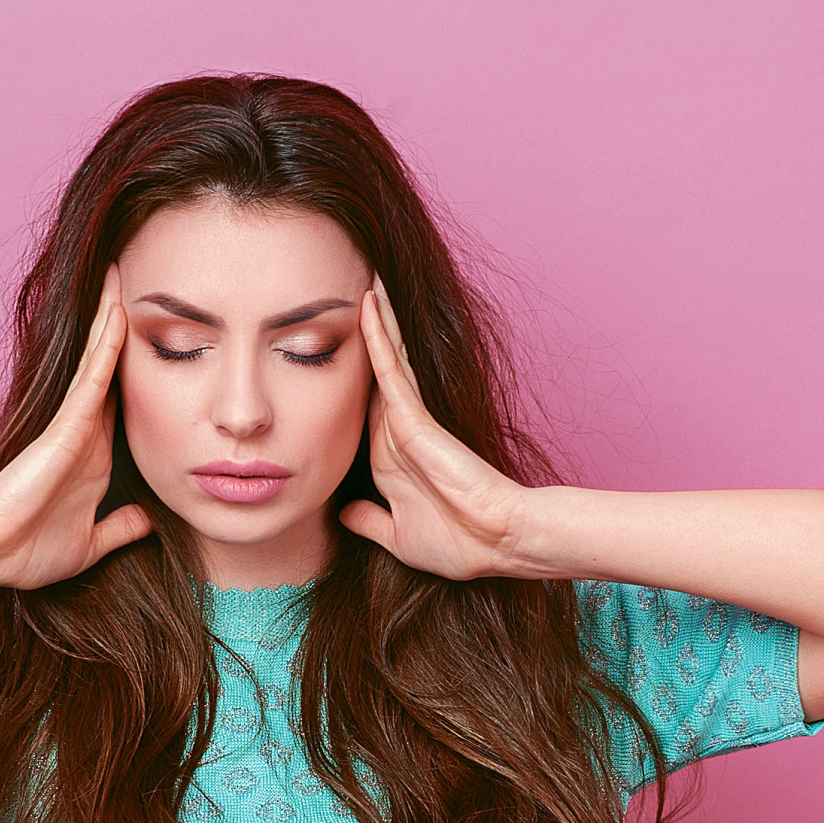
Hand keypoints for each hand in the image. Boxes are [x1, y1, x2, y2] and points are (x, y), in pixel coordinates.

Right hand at [0, 263, 154, 589]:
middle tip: (137, 283)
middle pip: (109, 370)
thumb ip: (121, 529)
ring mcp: (73, 427)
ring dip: (111, 320)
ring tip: (122, 276)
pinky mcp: (64, 428)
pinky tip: (118, 315)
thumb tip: (149, 520)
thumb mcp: (92, 542)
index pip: (122, 404)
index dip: (139, 372)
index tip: (157, 341)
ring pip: (99, 363)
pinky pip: (92, 380)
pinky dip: (106, 348)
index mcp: (94, 458)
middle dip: (120, 329)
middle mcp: (85, 434)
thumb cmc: (30, 552)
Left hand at [337, 275, 538, 579]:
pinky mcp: (416, 418)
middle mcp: (399, 432)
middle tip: (344, 293)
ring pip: (383, 361)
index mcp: (392, 459)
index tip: (327, 352)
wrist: (495, 543)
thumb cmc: (458, 542)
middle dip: (364, 337)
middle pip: (373, 375)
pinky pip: (390, 370)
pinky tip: (366, 304)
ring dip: (373, 322)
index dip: (348, 381)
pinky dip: (377, 338)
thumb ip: (370, 521)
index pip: (362, 411)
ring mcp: (409, 421)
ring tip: (363, 279)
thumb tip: (343, 513)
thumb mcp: (398, 535)